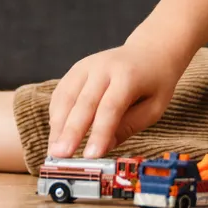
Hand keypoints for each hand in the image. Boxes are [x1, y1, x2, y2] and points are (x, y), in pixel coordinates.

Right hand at [47, 40, 187, 158]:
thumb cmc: (154, 83)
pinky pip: (61, 93)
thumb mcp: (154, 107)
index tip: (90, 155)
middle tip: (61, 155)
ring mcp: (86, 66)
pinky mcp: (76, 69)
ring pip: (67, 97)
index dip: (99, 132)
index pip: (110, 107)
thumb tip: (104, 148)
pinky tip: (56, 134)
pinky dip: (56, 114)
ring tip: (54, 150)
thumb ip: (129, 126)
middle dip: (71, 131)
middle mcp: (104, 67)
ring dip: (58, 125)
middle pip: (84, 102)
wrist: (148, 51)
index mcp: (128, 76)